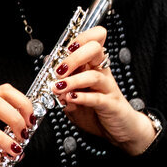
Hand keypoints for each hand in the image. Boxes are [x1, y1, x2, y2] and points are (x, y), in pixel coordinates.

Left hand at [52, 26, 157, 154]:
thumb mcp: (75, 93)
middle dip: (74, 57)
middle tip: (59, 71)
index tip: (65, 49)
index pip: (94, 40)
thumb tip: (47, 62)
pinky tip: (71, 98)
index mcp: (94, 64)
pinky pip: (97, 98)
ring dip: (73, 80)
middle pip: (95, 50)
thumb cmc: (97, 109)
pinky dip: (82, 98)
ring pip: (94, 75)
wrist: (120, 128)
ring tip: (59, 87)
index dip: (81, 38)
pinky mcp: (111, 105)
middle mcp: (102, 72)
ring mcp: (108, 88)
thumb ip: (63, 79)